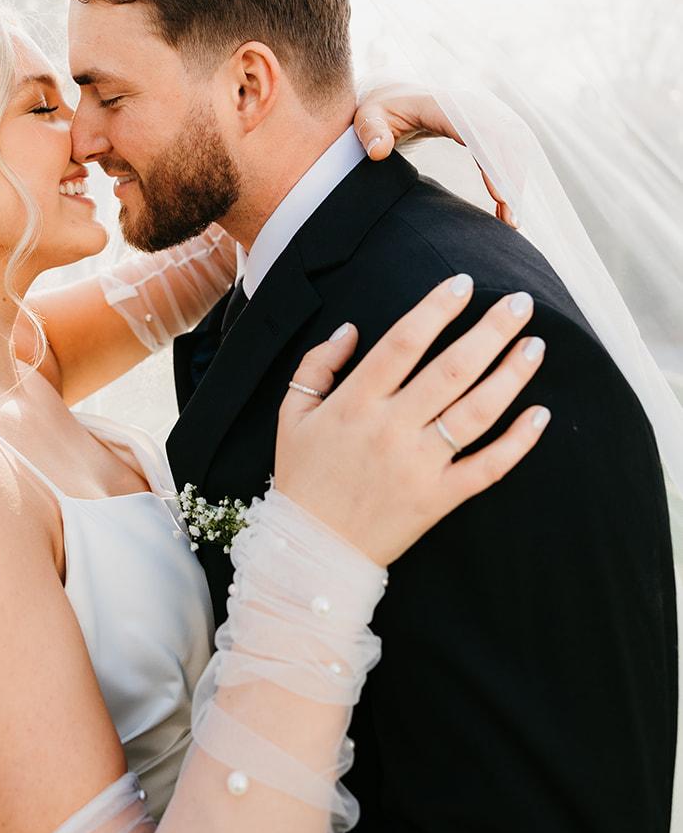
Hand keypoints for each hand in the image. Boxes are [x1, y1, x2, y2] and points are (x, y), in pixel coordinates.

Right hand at [274, 276, 549, 564]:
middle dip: (490, 331)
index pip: (403, 343)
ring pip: (476, 413)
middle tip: (519, 303)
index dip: (435, 309)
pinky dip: (517, 443)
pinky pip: (487, 468)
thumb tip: (352, 329)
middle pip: (451, 369)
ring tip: (535, 346)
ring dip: (511, 376)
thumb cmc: (302, 476)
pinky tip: (540, 415)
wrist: (311, 549)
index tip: (463, 283)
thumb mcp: (292, 413)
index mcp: (355, 402)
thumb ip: (317, 365)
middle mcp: (392, 428)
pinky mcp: (438, 498)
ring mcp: (419, 465)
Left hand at [354, 83, 517, 226]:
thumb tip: (379, 152)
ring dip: (516, 180)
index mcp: (442, 104)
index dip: (493, 162)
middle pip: (505, 139)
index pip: (478, 131)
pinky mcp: (485, 123)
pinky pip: (508, 147)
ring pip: (513, 144)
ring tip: (511, 219)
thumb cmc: (379, 109)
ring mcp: (480, 112)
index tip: (500, 196)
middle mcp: (468, 105)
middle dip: (512, 178)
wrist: (392, 93)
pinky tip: (506, 204)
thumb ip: (371, 132)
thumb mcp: (367, 118)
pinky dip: (512, 174)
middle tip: (510, 219)